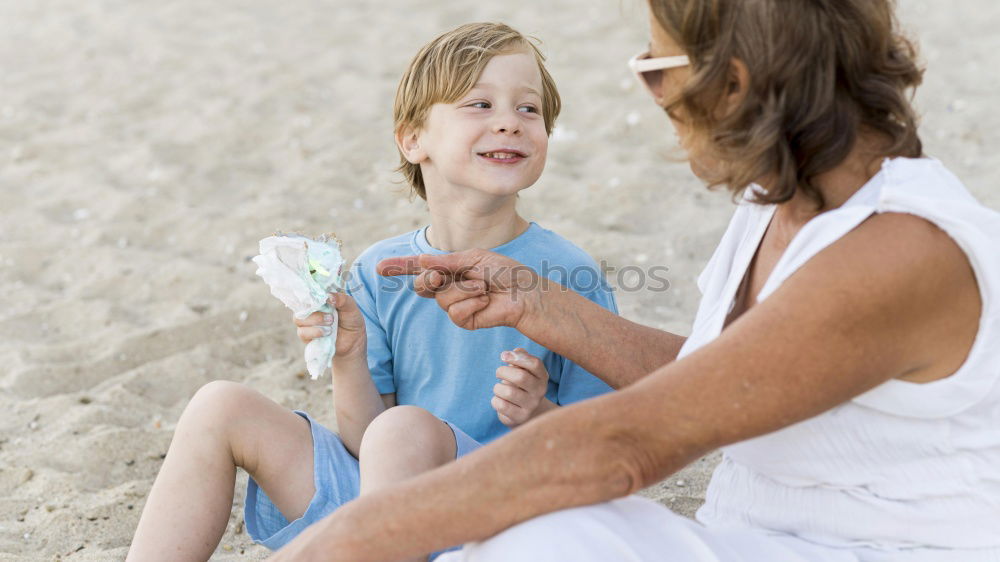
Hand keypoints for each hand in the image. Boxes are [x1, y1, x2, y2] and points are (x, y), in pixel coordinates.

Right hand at [293, 292, 365, 358]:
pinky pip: (302, 333)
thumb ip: (342, 299)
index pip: (306, 292)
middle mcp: (310, 309)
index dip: (309, 293)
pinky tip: (327, 333)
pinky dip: (315, 332)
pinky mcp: (306, 336)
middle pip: (300, 305)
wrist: (353, 342)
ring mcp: (306, 323)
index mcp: (319, 299)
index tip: (320, 297)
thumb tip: (328, 296)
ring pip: (299, 319)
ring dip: (315, 321)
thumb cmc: (351, 321)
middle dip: (315, 310)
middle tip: (331, 317)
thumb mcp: (351, 308)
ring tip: (331, 324)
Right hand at [377, 249, 542, 331]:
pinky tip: (486, 300)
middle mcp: (449, 287)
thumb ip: (445, 262)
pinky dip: (472, 303)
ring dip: (465, 289)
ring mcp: (455, 305)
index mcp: (450, 269)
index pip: (420, 268)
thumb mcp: (473, 258)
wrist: (525, 292)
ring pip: (441, 298)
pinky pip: (455, 312)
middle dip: (431, 279)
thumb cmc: (505, 272)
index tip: (380, 267)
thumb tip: (421, 261)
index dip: (399, 267)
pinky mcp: (465, 320)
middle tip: (442, 276)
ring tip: (484, 287)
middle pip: (422, 286)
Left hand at [492, 348, 549, 426]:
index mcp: (542, 377)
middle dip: (503, 371)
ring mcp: (531, 405)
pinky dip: (495, 400)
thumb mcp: (524, 370)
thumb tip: (512, 353)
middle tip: (498, 373)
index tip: (503, 356)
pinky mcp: (520, 417)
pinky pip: (502, 405)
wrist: (527, 413)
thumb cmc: (522, 385)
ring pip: (508, 392)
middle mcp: (540, 391)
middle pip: (521, 377)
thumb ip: (520, 357)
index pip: (535, 364)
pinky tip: (498, 399)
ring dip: (498, 387)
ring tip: (499, 388)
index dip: (517, 357)